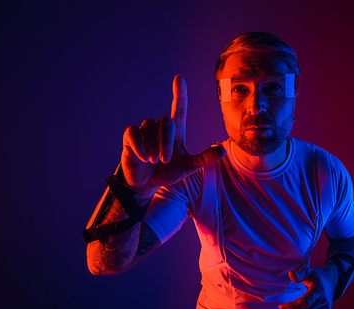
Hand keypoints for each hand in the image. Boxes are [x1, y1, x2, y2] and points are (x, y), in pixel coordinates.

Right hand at [121, 74, 225, 199]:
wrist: (147, 184)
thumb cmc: (168, 172)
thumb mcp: (188, 167)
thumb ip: (204, 159)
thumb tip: (223, 151)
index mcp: (176, 131)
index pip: (179, 108)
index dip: (179, 93)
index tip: (179, 78)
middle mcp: (160, 127)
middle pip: (165, 121)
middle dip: (166, 141)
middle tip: (165, 160)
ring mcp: (144, 131)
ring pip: (148, 125)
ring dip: (152, 145)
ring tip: (152, 160)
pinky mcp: (130, 137)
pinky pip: (133, 132)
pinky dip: (139, 146)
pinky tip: (143, 158)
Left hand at [278, 265, 337, 308]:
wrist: (333, 281)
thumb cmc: (318, 276)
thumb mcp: (309, 271)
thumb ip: (299, 274)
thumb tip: (291, 274)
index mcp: (318, 290)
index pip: (304, 302)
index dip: (292, 306)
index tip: (282, 306)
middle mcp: (323, 301)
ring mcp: (326, 308)